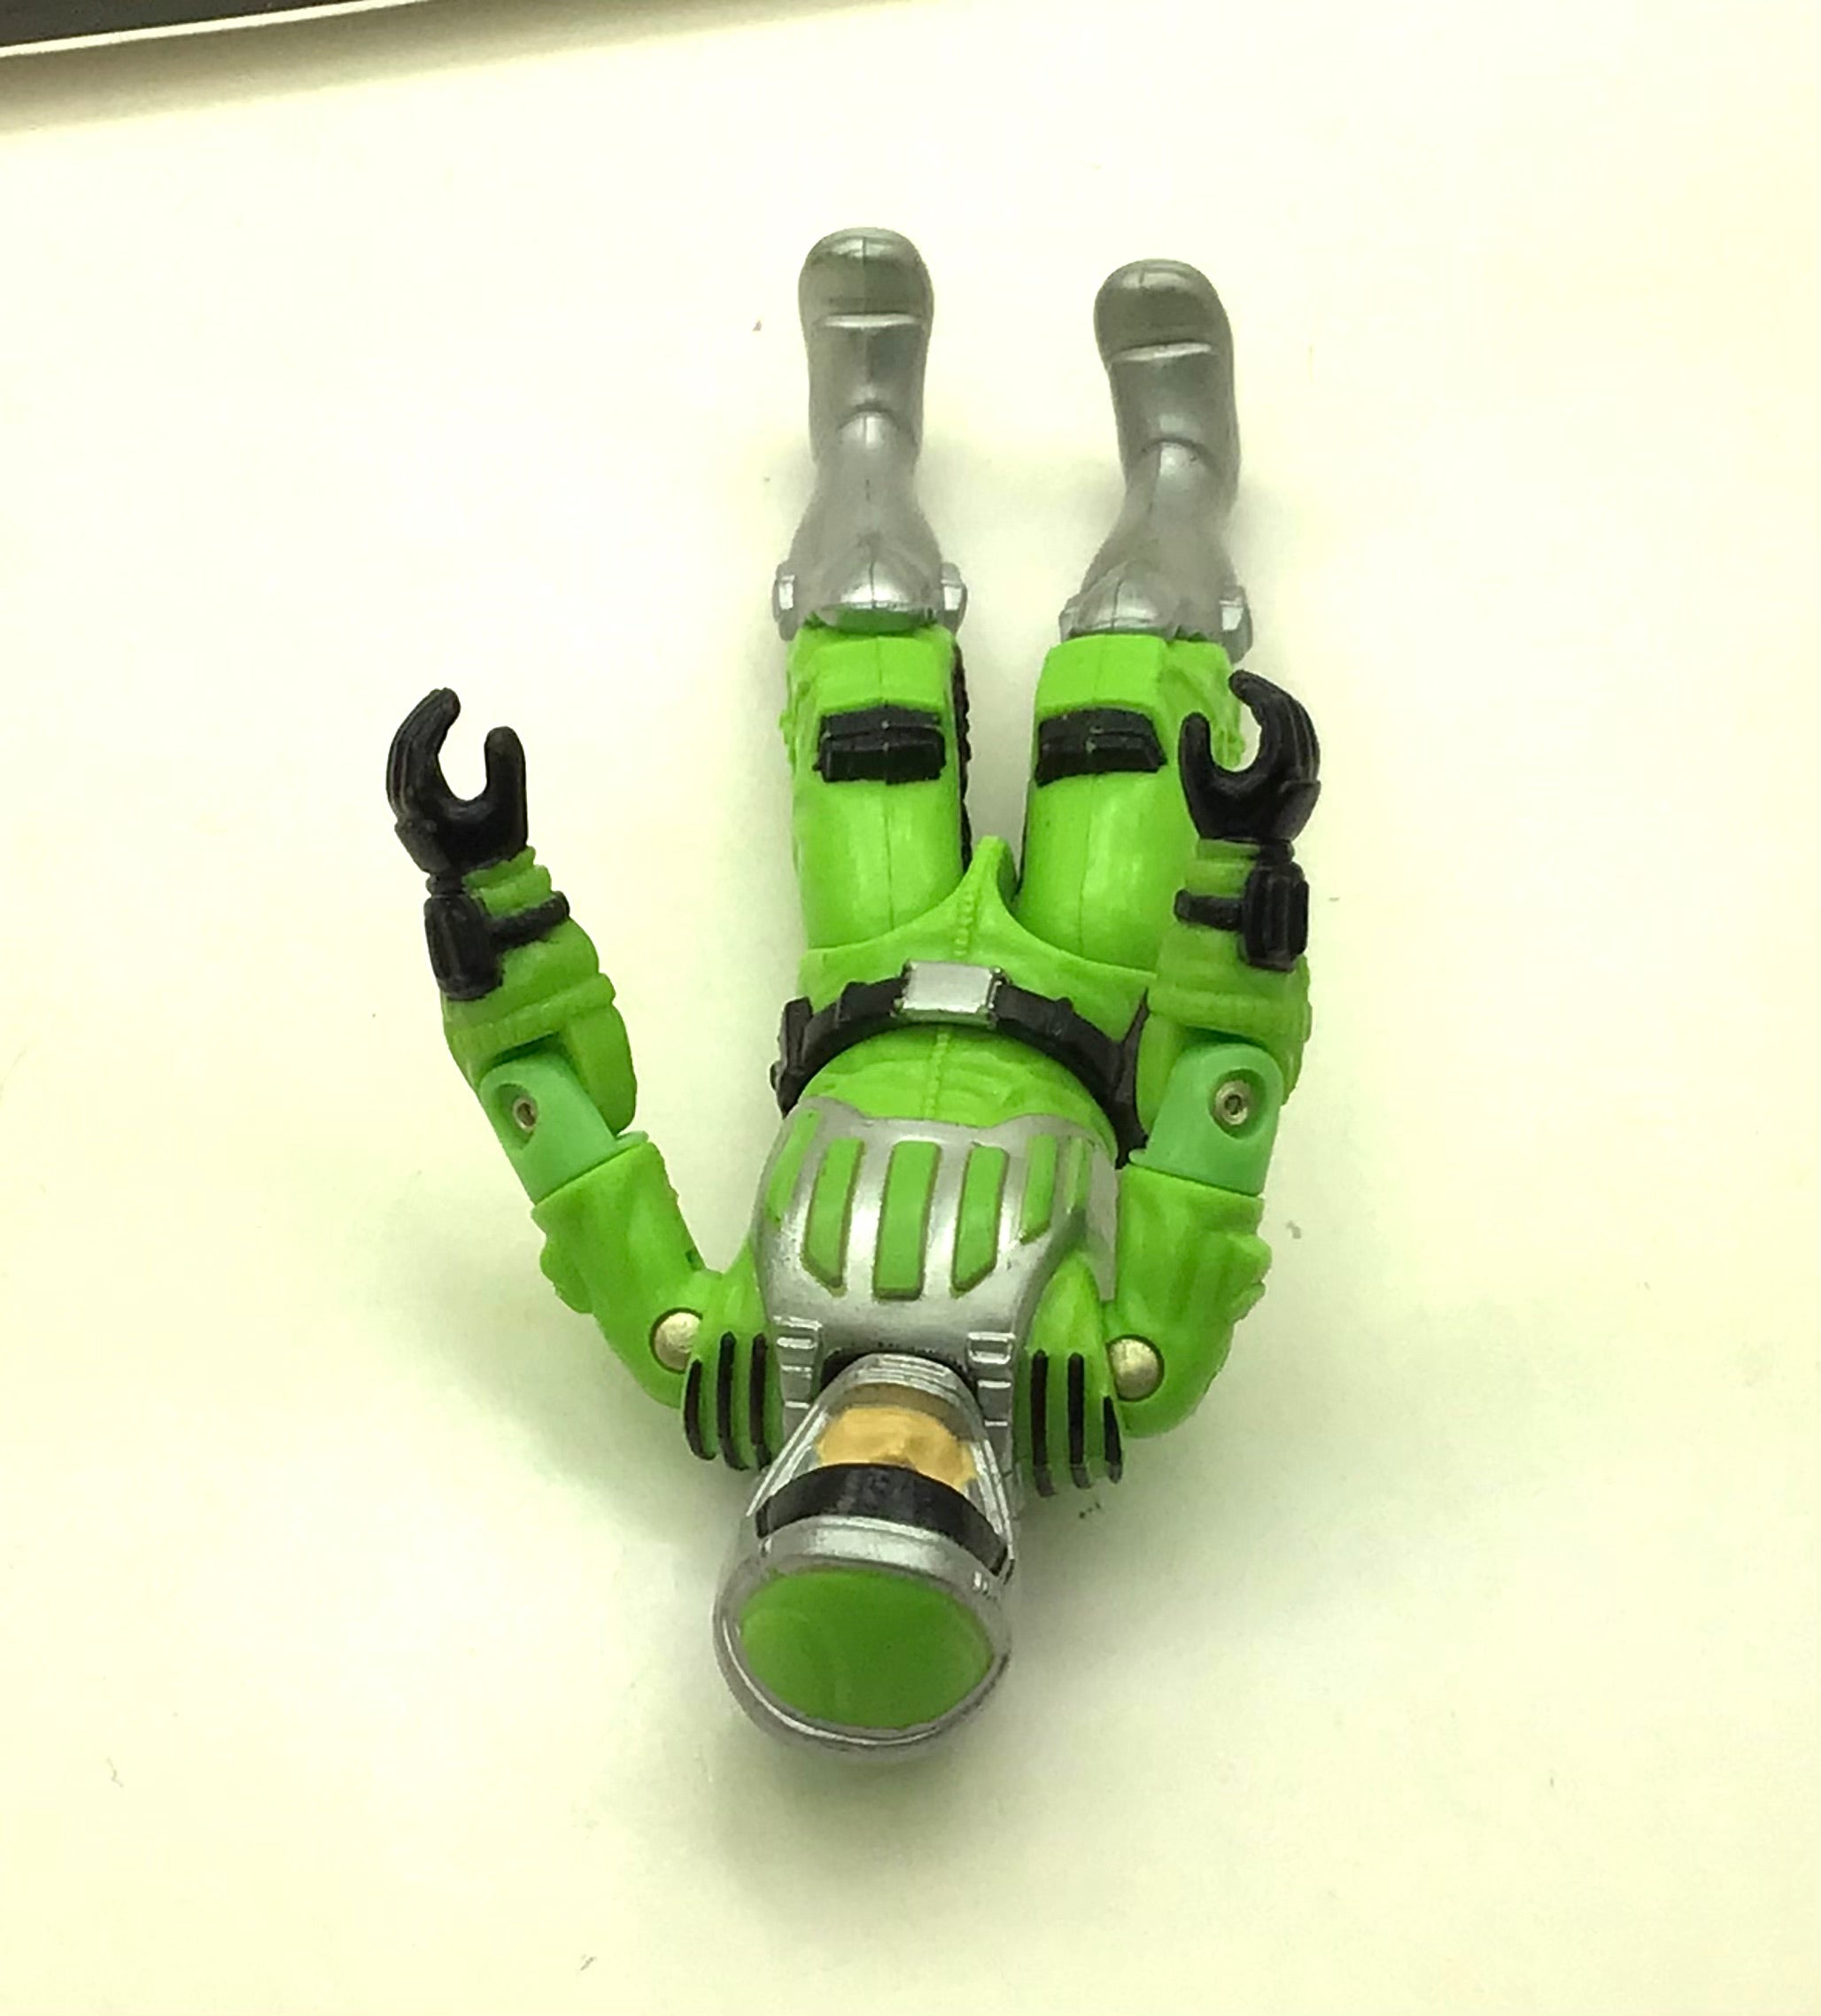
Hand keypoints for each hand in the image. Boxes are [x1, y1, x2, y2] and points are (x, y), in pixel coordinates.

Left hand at [387, 688, 528, 881]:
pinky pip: (400, 770)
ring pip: (398, 758)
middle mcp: (405, 804)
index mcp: (424, 801)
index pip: (421, 748)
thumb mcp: (509, 810)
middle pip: (404, 747)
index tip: (455, 698)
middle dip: (424, 716)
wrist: (478, 891)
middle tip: (445, 694)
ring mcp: (401, 810)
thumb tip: (498, 729)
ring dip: (417, 729)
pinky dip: (413, 748)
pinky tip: (428, 736)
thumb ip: (507, 769)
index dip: (436, 719)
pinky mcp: (406, 813)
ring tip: (438, 706)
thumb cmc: (495, 853)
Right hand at [1179, 671, 1319, 845]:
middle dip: (1267, 692)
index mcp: (1279, 763)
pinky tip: (1273, 719)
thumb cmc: (1223, 823)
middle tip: (1243, 682)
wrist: (1249, 859)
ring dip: (1280, 704)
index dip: (1254, 690)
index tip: (1232, 681)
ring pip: (1303, 724)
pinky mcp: (1309, 780)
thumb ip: (1193, 748)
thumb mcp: (1198, 786)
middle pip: (1292, 712)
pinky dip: (1290, 721)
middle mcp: (1301, 764)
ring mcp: (1309, 772)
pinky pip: (1306, 739)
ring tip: (1256, 695)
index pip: (1274, 711)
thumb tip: (1196, 719)